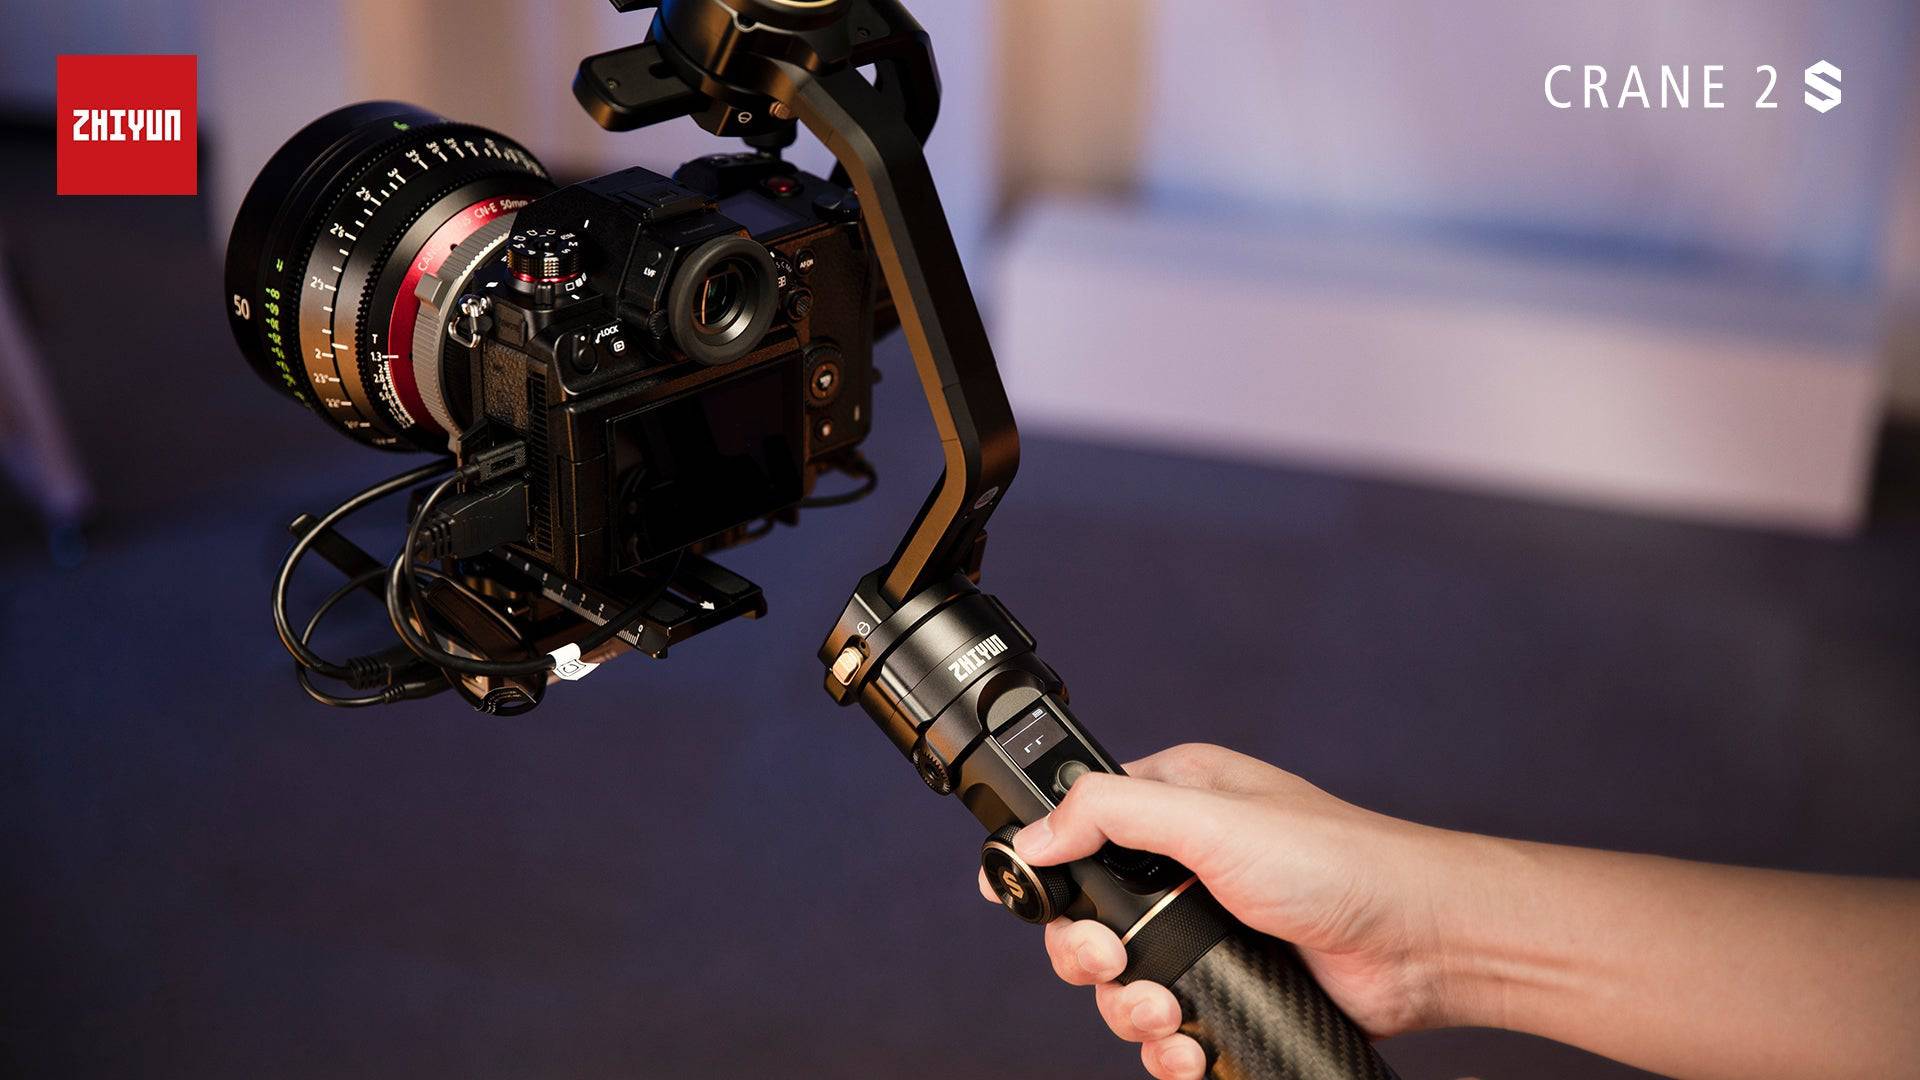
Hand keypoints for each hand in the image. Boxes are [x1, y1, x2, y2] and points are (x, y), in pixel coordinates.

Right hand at [978, 743, 1465, 1078]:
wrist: (1420, 944)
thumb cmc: (1337, 861)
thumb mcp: (1211, 819)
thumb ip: (1112, 814)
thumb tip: (1033, 834)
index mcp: (1174, 802)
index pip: (1079, 829)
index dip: (1047, 868)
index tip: (1023, 901)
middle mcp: (1183, 864)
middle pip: (1088, 919)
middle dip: (1089, 954)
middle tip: (1112, 962)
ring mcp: (1205, 930)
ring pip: (1122, 983)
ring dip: (1129, 1008)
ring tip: (1163, 1013)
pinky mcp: (1228, 986)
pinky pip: (1167, 1027)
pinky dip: (1166, 1046)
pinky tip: (1187, 1046)